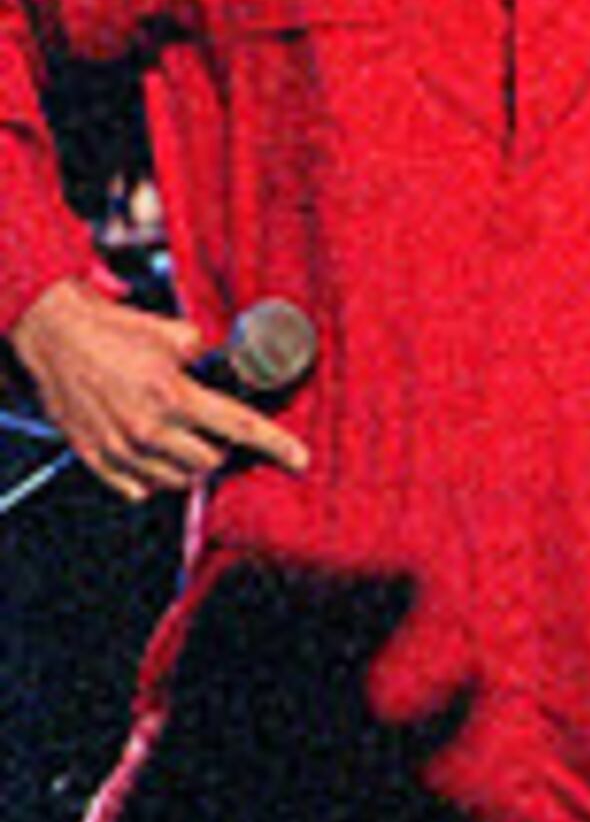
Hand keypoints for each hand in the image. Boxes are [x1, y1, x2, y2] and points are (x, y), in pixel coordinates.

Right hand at [6, 276, 309, 498]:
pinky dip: (153, 478)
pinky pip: (138, 489)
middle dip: (220, 450)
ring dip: (188, 467)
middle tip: (211, 432)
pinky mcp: (96, 457)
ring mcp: (120, 448)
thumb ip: (208, 354)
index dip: (276, 445)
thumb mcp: (174, 334)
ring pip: (176, 481)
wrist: (55, 337)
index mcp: (174, 395)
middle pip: (210, 463)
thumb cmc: (113, 332)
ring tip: (181, 441)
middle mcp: (149, 428)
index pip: (239, 427)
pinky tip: (153, 455)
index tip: (301, 460)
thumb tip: (230, 363)